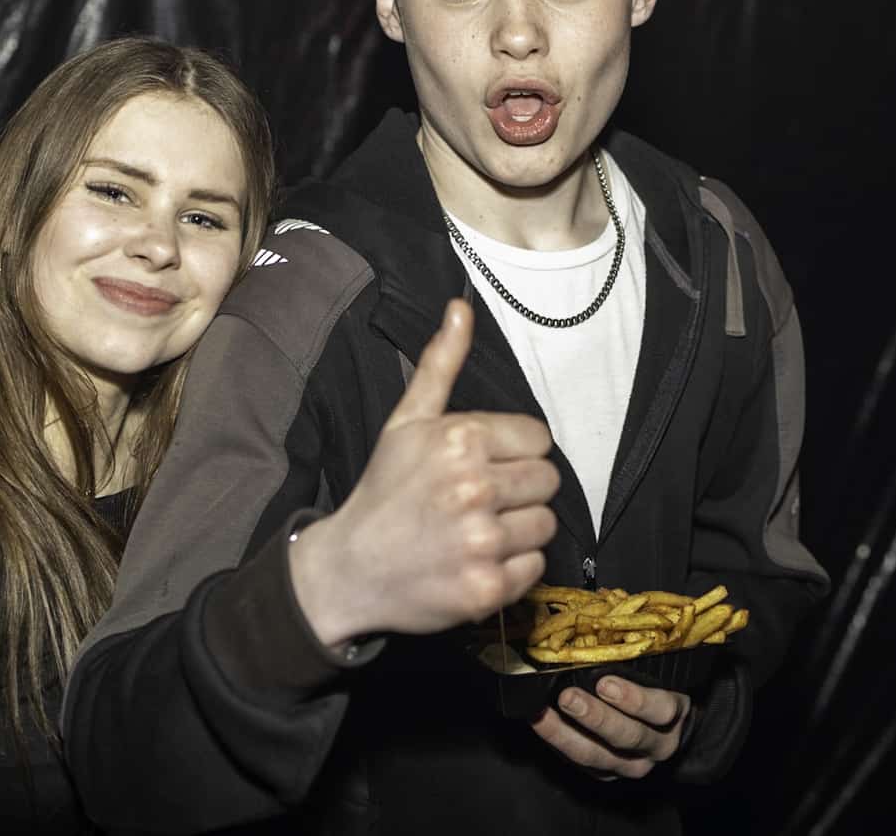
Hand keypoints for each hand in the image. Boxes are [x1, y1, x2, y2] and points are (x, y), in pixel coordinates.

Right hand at [290, 300, 559, 644]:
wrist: (348, 569)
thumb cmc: (384, 490)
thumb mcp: (407, 421)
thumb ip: (441, 364)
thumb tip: (461, 307)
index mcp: (461, 440)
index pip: (540, 440)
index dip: (515, 453)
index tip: (485, 467)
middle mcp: (474, 488)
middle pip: (548, 482)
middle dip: (520, 491)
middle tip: (480, 502)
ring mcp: (482, 542)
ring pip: (546, 525)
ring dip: (518, 530)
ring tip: (477, 531)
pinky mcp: (488, 589)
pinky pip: (535, 567)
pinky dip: (512, 568)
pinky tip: (477, 561)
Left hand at [533, 676, 690, 779]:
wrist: (666, 732)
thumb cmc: (656, 691)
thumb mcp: (658, 677)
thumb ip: (636, 665)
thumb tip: (595, 636)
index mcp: (672, 715)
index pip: (660, 710)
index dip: (634, 699)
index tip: (605, 682)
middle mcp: (656, 746)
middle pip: (627, 736)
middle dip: (595, 717)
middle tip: (567, 698)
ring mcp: (631, 765)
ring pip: (597, 756)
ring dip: (566, 735)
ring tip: (542, 715)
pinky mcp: (607, 774)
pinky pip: (580, 763)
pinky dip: (557, 743)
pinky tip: (539, 724)